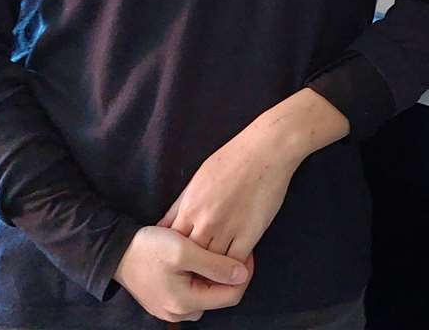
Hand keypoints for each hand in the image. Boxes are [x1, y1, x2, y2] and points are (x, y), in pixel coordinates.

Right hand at [112, 224, 252, 322]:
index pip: (232, 295)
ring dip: (214, 275)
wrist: (114, 251)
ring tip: (211, 252)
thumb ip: (214, 264)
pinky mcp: (165, 302)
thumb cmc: (147, 248)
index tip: (246, 251)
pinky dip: (200, 278)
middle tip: (228, 248)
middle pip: (220, 296)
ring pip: (207, 294)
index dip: (244, 273)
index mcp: (185, 303)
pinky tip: (196, 259)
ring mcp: (171, 310)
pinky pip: (193, 292)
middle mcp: (179, 313)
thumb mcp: (183, 250)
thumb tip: (242, 274)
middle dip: (228, 274)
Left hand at [157, 121, 301, 262]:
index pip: (173, 244)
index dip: (174, 256)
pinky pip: (236, 263)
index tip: (178, 263)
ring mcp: (227, 229)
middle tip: (193, 277)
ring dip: (212, 271)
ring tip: (213, 275)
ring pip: (212, 264)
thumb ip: (179, 205)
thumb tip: (163, 226)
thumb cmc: (231, 159)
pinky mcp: (250, 233)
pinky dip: (234, 269)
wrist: (265, 150)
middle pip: (190, 258)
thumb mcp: (197, 179)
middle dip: (190, 268)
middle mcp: (204, 222)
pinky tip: (235, 269)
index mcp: (189, 207)